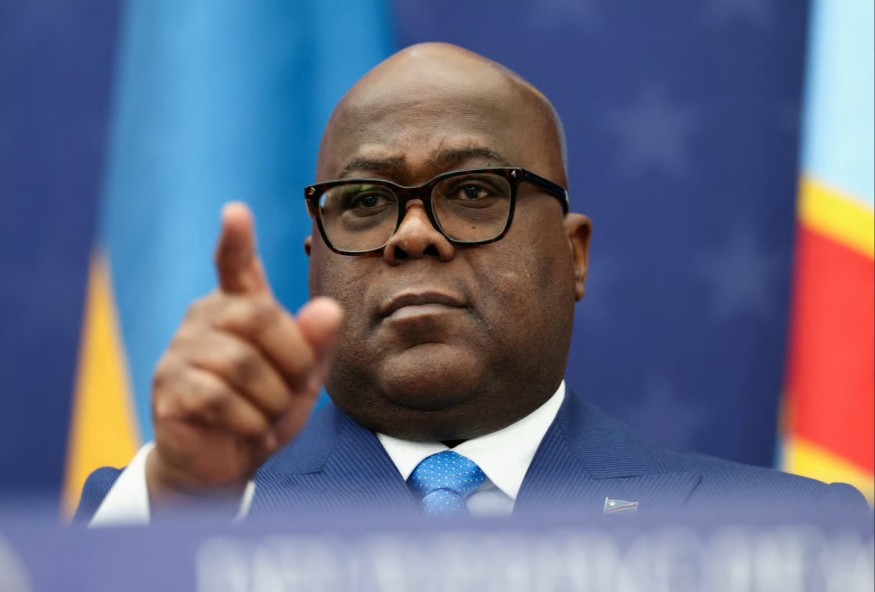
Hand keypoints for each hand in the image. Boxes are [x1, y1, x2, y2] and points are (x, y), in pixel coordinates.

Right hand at [146, 203, 341, 505]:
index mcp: (238, 307)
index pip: (233, 265)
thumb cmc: (266, 410)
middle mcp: (205, 318)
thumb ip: (316, 344)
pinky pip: (218, 398)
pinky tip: (249, 430)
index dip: (236, 240)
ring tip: (267, 416)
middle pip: (259, 316)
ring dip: (270, 400)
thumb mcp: (304, 379)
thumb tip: (329, 309)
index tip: (236, 212)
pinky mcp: (169, 388)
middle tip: (294, 391)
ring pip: (240, 363)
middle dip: (292, 360)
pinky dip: (248, 422)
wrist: (227, 465)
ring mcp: (180, 352)